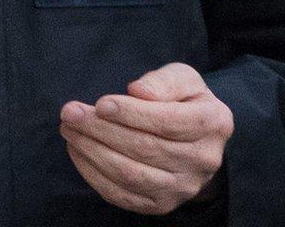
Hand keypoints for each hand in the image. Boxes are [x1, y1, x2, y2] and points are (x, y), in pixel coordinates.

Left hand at [60, 62, 234, 215]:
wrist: (196, 140)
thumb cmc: (184, 101)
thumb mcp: (182, 79)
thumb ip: (163, 81)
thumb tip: (137, 92)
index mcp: (214, 123)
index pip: (167, 122)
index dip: (131, 113)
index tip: (100, 103)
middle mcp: (203, 160)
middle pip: (145, 148)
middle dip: (102, 130)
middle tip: (71, 113)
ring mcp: (183, 188)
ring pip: (130, 174)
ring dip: (92, 151)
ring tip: (70, 130)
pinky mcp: (161, 205)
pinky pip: (121, 194)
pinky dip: (93, 174)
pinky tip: (78, 151)